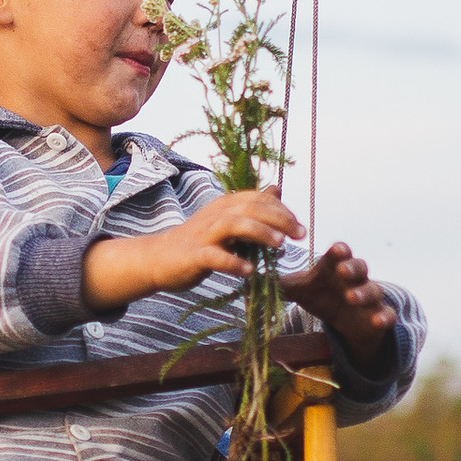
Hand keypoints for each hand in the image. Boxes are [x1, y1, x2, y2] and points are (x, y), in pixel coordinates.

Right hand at [82, 184, 303, 313]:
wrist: (159, 258)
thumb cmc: (199, 241)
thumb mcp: (228, 221)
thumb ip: (252, 208)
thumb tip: (276, 190)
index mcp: (226, 205)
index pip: (259, 199)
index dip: (282, 210)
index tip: (300, 228)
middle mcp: (216, 214)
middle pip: (251, 208)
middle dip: (279, 220)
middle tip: (300, 235)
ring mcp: (204, 234)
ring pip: (234, 225)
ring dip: (259, 233)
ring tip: (280, 246)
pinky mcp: (194, 255)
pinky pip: (215, 257)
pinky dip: (233, 262)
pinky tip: (249, 270)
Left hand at [285, 240, 397, 367]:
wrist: (348, 322)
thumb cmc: (323, 296)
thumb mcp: (301, 290)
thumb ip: (279, 284)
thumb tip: (246, 280)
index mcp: (335, 268)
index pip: (340, 253)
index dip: (339, 251)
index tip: (334, 250)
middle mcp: (355, 279)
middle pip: (359, 266)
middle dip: (352, 267)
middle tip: (341, 271)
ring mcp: (369, 297)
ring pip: (373, 289)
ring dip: (364, 292)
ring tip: (352, 297)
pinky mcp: (378, 316)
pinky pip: (386, 314)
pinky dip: (384, 316)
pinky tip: (377, 320)